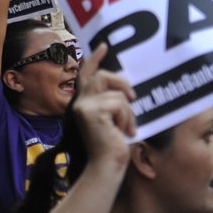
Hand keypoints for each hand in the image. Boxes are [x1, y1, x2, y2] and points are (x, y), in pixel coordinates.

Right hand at [72, 44, 135, 163]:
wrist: (106, 167)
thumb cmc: (111, 147)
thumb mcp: (111, 119)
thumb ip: (110, 102)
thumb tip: (126, 88)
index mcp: (83, 103)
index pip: (86, 74)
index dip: (95, 58)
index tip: (104, 46)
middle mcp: (79, 103)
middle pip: (101, 76)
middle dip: (121, 83)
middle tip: (133, 96)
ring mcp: (84, 107)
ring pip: (115, 93)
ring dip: (128, 110)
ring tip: (127, 127)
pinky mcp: (92, 113)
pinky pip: (119, 104)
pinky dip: (127, 118)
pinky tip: (125, 132)